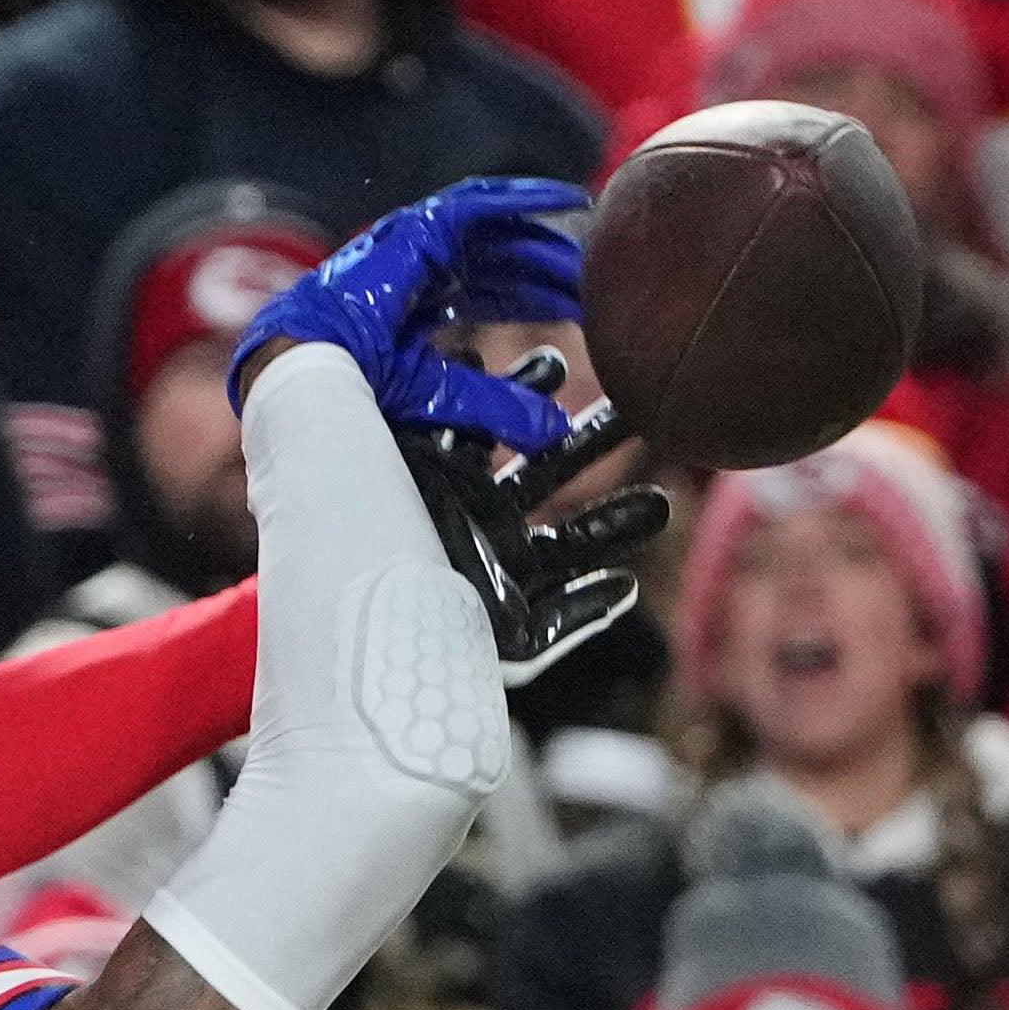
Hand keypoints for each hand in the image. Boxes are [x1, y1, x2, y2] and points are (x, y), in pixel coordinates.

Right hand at [232, 177, 593, 455]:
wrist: (304, 371)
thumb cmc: (352, 390)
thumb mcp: (439, 399)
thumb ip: (494, 405)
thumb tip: (553, 430)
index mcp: (421, 308)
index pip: (492, 294)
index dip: (535, 295)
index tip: (579, 303)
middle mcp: (422, 272)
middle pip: (501, 263)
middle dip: (547, 270)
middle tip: (594, 279)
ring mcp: (416, 246)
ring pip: (496, 232)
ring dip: (542, 235)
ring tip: (589, 232)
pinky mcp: (416, 231)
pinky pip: (477, 204)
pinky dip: (519, 198)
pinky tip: (562, 198)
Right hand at [403, 375, 668, 682]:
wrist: (349, 630)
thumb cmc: (425, 651)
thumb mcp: (508, 647)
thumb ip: (566, 623)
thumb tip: (626, 590)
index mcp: (512, 566)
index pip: (576, 540)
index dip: (616, 521)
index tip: (660, 504)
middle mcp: (485, 521)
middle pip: (553, 472)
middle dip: (596, 440)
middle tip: (643, 408)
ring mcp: (449, 487)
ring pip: (501, 429)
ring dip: (530, 394)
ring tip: (556, 363)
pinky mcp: (412, 462)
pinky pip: (442, 415)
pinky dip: (460, 391)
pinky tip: (476, 359)